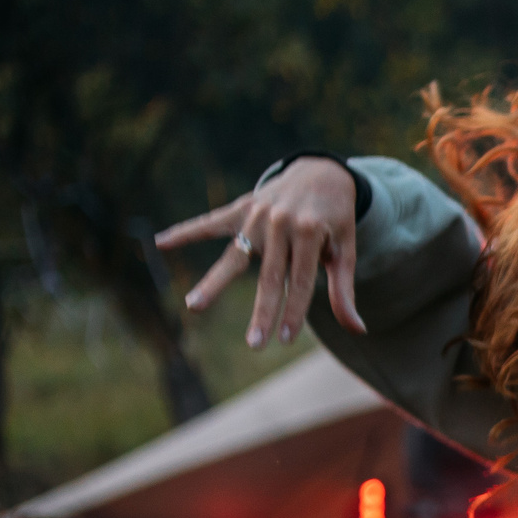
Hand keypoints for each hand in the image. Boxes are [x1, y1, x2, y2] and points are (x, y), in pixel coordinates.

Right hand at [156, 156, 365, 347]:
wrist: (321, 172)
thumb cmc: (336, 219)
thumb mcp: (346, 250)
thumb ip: (344, 290)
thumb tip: (358, 330)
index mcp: (310, 233)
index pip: (300, 283)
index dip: (293, 313)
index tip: (284, 340)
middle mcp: (281, 223)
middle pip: (268, 277)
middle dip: (262, 313)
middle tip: (254, 345)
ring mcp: (257, 215)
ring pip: (234, 256)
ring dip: (213, 283)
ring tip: (193, 305)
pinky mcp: (240, 208)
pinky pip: (209, 222)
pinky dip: (185, 231)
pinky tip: (160, 241)